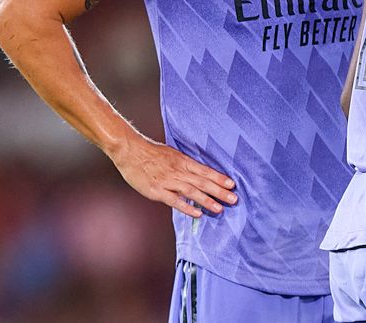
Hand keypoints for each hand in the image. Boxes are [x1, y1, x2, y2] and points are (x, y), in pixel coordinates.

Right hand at [109, 137, 236, 217]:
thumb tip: (199, 173)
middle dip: (219, 191)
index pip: (205, 171)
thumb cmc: (152, 153)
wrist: (131, 151)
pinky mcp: (157, 191)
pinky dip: (187, 207)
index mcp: (184, 162)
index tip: (232, 185)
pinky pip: (174, 201)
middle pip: (203, 182)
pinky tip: (198, 214)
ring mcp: (168, 182)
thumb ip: (185, 165)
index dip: (219, 178)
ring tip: (220, 208)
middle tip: (234, 199)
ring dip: (207, 201)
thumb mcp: (173, 154)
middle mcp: (179, 171)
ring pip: (192, 192)